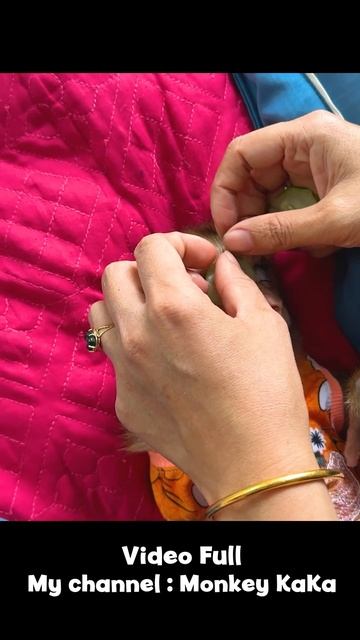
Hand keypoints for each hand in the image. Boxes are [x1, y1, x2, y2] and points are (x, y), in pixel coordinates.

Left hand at [89, 232, 319, 507]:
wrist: (252, 463)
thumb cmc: (266, 391)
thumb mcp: (264, 324)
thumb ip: (237, 283)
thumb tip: (220, 264)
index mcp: (173, 306)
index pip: (150, 246)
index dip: (179, 243)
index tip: (202, 263)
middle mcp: (137, 333)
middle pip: (115, 274)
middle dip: (148, 270)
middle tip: (182, 289)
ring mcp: (123, 369)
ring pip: (102, 314)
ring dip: (129, 304)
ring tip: (164, 320)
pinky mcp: (123, 401)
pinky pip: (114, 358)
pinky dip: (134, 348)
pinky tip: (168, 366)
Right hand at [211, 111, 359, 255]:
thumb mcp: (334, 219)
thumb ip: (281, 231)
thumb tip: (232, 241)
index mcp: (304, 136)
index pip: (241, 154)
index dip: (225, 192)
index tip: (226, 230)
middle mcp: (303, 147)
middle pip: (252, 177)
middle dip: (248, 215)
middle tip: (250, 248)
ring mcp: (313, 168)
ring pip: (270, 197)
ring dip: (272, 227)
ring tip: (285, 249)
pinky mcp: (322, 188)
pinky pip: (291, 209)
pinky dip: (293, 231)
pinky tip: (312, 246)